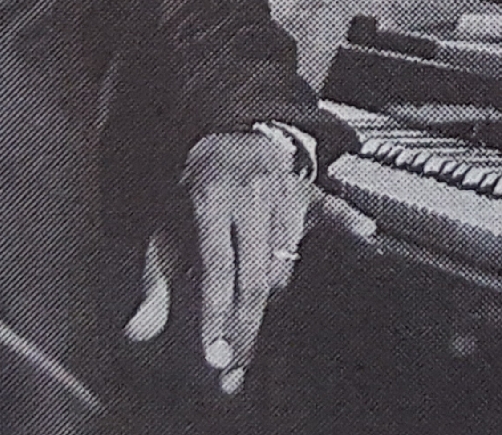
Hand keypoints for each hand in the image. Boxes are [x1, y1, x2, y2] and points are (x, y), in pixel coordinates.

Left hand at [123, 130, 374, 394]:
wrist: (228, 136)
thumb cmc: (194, 192)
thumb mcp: (164, 228)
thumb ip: (153, 282)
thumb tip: (137, 332)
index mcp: (211, 198)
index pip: (218, 266)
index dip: (217, 313)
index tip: (215, 354)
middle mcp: (251, 193)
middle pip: (256, 272)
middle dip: (245, 324)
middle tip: (237, 364)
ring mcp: (284, 189)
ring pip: (286, 258)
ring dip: (270, 295)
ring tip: (251, 321)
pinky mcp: (308, 190)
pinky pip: (332, 207)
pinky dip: (348, 220)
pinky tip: (363, 232)